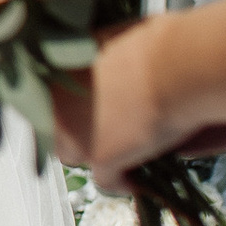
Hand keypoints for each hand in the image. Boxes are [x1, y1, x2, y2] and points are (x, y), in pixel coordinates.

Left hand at [66, 17, 225, 190]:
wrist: (177, 65)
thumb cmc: (155, 45)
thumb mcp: (108, 44)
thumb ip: (92, 64)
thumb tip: (104, 73)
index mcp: (52, 72)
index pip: (49, 100)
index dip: (70, 109)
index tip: (86, 113)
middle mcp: (53, 104)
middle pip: (57, 130)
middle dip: (78, 133)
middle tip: (105, 132)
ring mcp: (72, 133)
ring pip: (74, 156)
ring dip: (95, 155)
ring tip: (121, 155)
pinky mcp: (97, 157)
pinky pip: (106, 180)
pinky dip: (123, 181)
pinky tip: (136, 180)